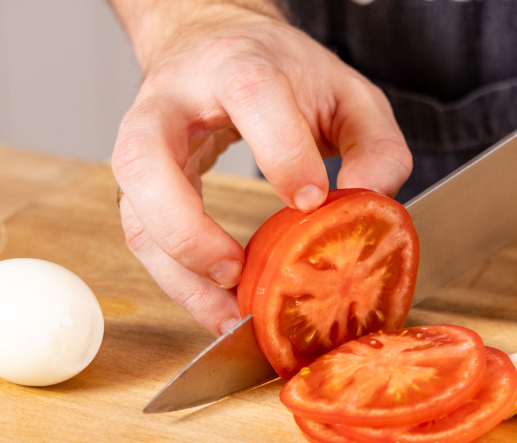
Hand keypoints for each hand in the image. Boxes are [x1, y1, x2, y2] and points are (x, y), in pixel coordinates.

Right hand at [110, 2, 411, 334]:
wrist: (214, 46)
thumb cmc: (283, 73)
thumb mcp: (348, 94)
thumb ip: (376, 144)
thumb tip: (368, 203)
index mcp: (236, 63)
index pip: (250, 93)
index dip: (280, 150)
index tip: (311, 201)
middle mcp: (173, 100)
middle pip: (144, 157)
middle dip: (186, 226)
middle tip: (235, 270)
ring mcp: (145, 141)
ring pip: (134, 212)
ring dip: (178, 272)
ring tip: (227, 314)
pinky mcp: (141, 181)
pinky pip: (143, 236)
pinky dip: (178, 280)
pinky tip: (217, 307)